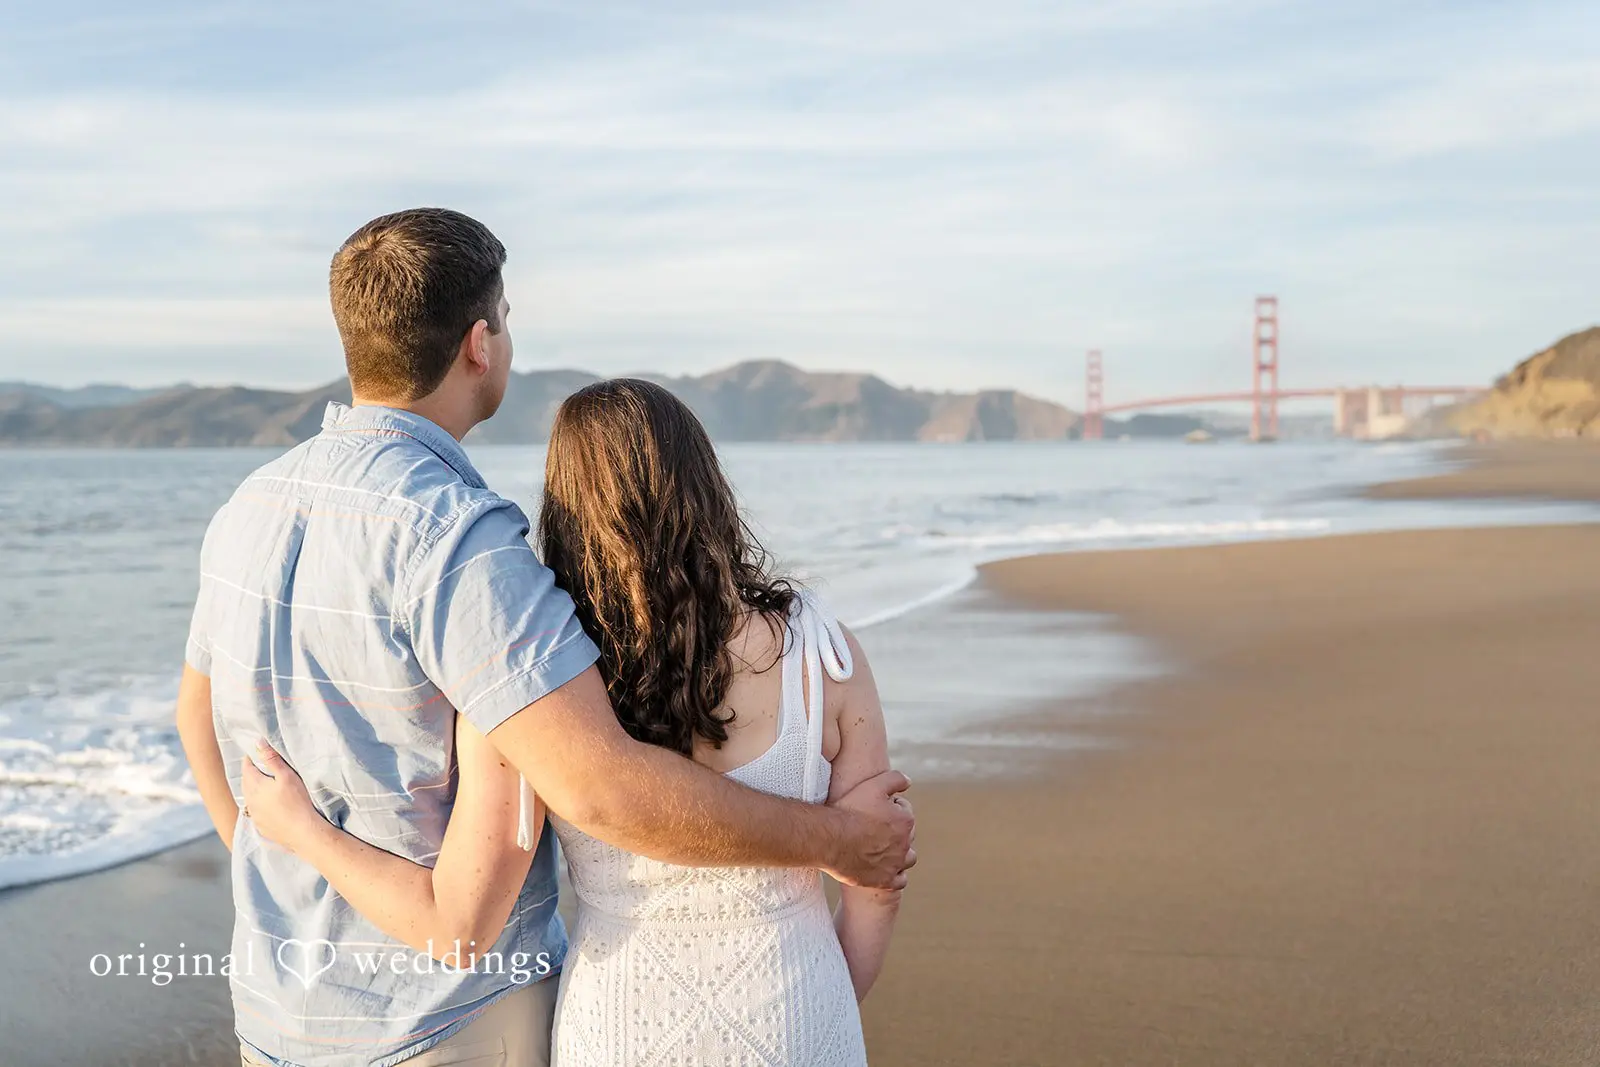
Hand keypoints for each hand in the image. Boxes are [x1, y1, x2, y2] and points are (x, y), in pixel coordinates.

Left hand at [240, 741, 324, 854]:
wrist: (304, 833)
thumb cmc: (298, 801)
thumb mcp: (287, 776)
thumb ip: (271, 759)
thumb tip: (257, 742)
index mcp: (255, 786)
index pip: (247, 767)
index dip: (251, 758)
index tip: (257, 753)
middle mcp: (250, 801)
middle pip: (246, 783)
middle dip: (251, 773)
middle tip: (262, 766)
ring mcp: (255, 816)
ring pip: (250, 799)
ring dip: (254, 791)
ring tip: (265, 786)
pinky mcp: (261, 827)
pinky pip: (256, 813)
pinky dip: (260, 806)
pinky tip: (270, 806)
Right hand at [825, 770, 915, 889]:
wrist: (830, 839)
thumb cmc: (849, 810)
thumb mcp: (873, 785)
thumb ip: (895, 779)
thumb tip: (909, 782)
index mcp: (905, 820)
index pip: (905, 810)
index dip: (891, 806)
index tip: (875, 808)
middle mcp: (905, 843)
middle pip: (907, 834)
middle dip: (895, 829)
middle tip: (875, 827)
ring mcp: (895, 864)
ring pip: (908, 858)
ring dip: (901, 853)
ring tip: (883, 848)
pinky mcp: (884, 880)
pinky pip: (900, 880)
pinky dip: (896, 875)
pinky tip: (885, 868)